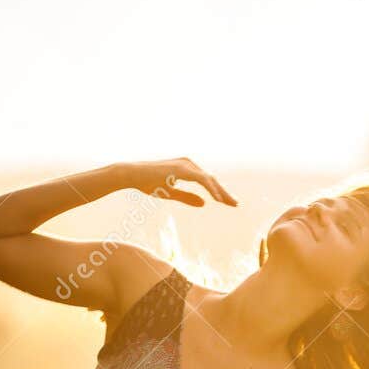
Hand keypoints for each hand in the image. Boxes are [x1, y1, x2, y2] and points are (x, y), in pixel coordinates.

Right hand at [118, 158, 236, 207]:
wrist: (132, 175)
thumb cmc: (148, 183)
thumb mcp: (171, 193)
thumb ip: (187, 198)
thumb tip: (204, 204)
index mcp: (186, 168)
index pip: (208, 181)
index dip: (219, 193)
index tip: (229, 203)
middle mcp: (188, 164)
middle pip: (212, 180)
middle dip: (225, 193)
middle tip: (236, 205)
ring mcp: (186, 164)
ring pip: (209, 180)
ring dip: (221, 192)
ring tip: (232, 203)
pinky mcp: (182, 168)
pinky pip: (201, 180)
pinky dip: (211, 189)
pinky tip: (218, 199)